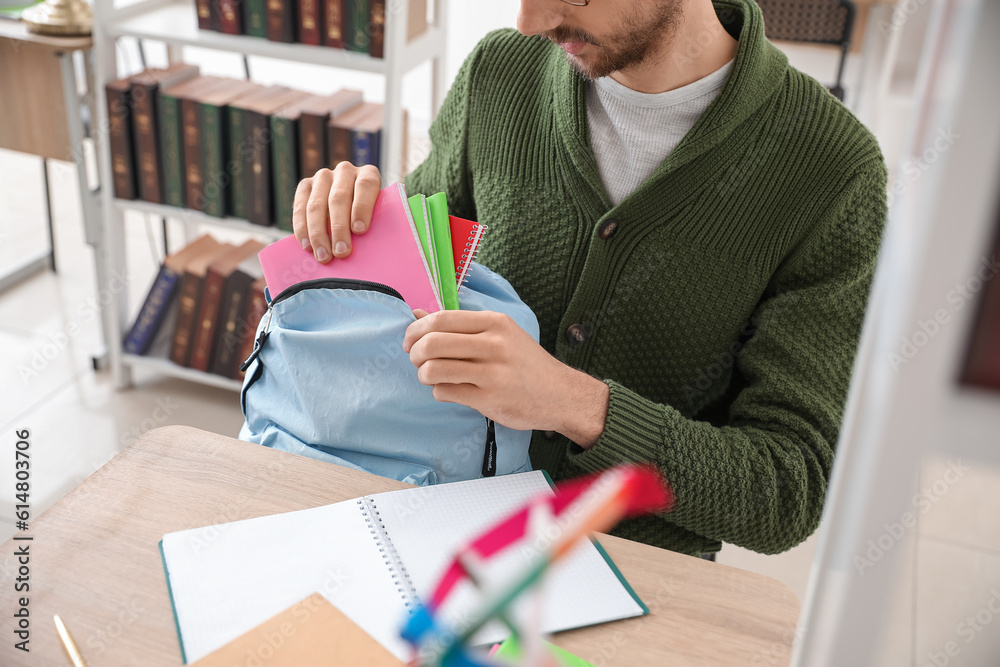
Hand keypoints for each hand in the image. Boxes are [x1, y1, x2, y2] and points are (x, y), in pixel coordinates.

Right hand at [292, 162, 381, 262]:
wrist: (351, 206)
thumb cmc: (369, 217)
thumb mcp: (379, 215)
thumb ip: (377, 224)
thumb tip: (370, 249)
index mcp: (368, 174)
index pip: (366, 185)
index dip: (362, 207)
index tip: (359, 230)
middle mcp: (345, 171)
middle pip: (339, 198)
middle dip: (339, 228)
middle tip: (342, 252)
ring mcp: (323, 177)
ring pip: (316, 205)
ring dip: (319, 234)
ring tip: (324, 256)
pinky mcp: (305, 186)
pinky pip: (299, 208)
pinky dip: (302, 229)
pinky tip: (307, 247)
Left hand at [403, 309, 609, 446]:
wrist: (560, 395)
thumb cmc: (525, 363)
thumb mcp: (500, 334)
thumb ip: (460, 325)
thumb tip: (416, 313)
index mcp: (495, 323)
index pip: (441, 319)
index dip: (416, 329)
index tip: (411, 340)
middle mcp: (494, 344)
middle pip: (433, 343)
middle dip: (416, 353)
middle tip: (418, 361)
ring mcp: (492, 373)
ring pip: (434, 369)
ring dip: (424, 375)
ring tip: (431, 377)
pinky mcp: (489, 399)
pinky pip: (445, 392)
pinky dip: (439, 392)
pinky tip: (449, 390)